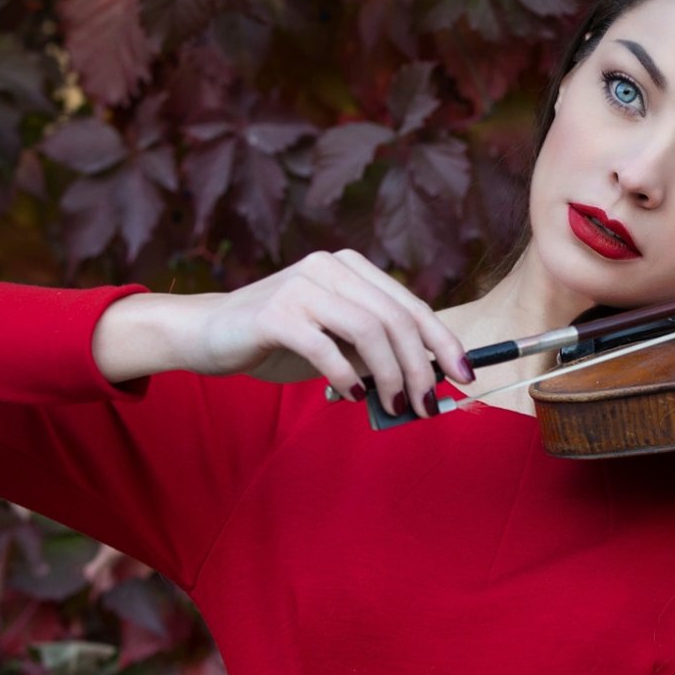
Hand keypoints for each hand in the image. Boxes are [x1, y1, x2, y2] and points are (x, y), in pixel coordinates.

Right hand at [192, 249, 472, 417]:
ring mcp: (302, 285)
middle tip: (426, 406)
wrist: (209, 334)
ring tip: (393, 406)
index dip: (443, 341)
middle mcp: (330, 267)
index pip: (411, 305)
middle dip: (420, 368)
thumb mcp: (337, 344)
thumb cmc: (280, 341)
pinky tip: (353, 396)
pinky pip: (326, 347)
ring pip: (368, 330)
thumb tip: (426, 380)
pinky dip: (347, 376)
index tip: (465, 375)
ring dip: (390, 376)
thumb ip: (374, 352)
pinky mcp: (276, 312)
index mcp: (351, 268)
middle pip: (395, 319)